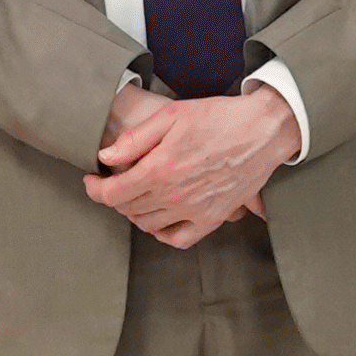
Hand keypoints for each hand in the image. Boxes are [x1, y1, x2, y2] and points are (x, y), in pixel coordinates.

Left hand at [84, 85, 291, 246]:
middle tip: (114, 182)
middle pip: (128, 209)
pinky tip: (159, 220)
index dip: (95, 189)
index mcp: (160, 169)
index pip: (112, 193)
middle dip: (114, 197)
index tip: (92, 180)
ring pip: (148, 225)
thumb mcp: (171, 115)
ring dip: (134, 213)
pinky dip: (163, 234)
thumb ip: (135, 139)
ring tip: (135, 196)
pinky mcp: (213, 218)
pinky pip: (179, 239)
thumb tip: (106, 157)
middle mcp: (174, 196)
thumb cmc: (218, 118)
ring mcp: (195, 210)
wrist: (263, 130)